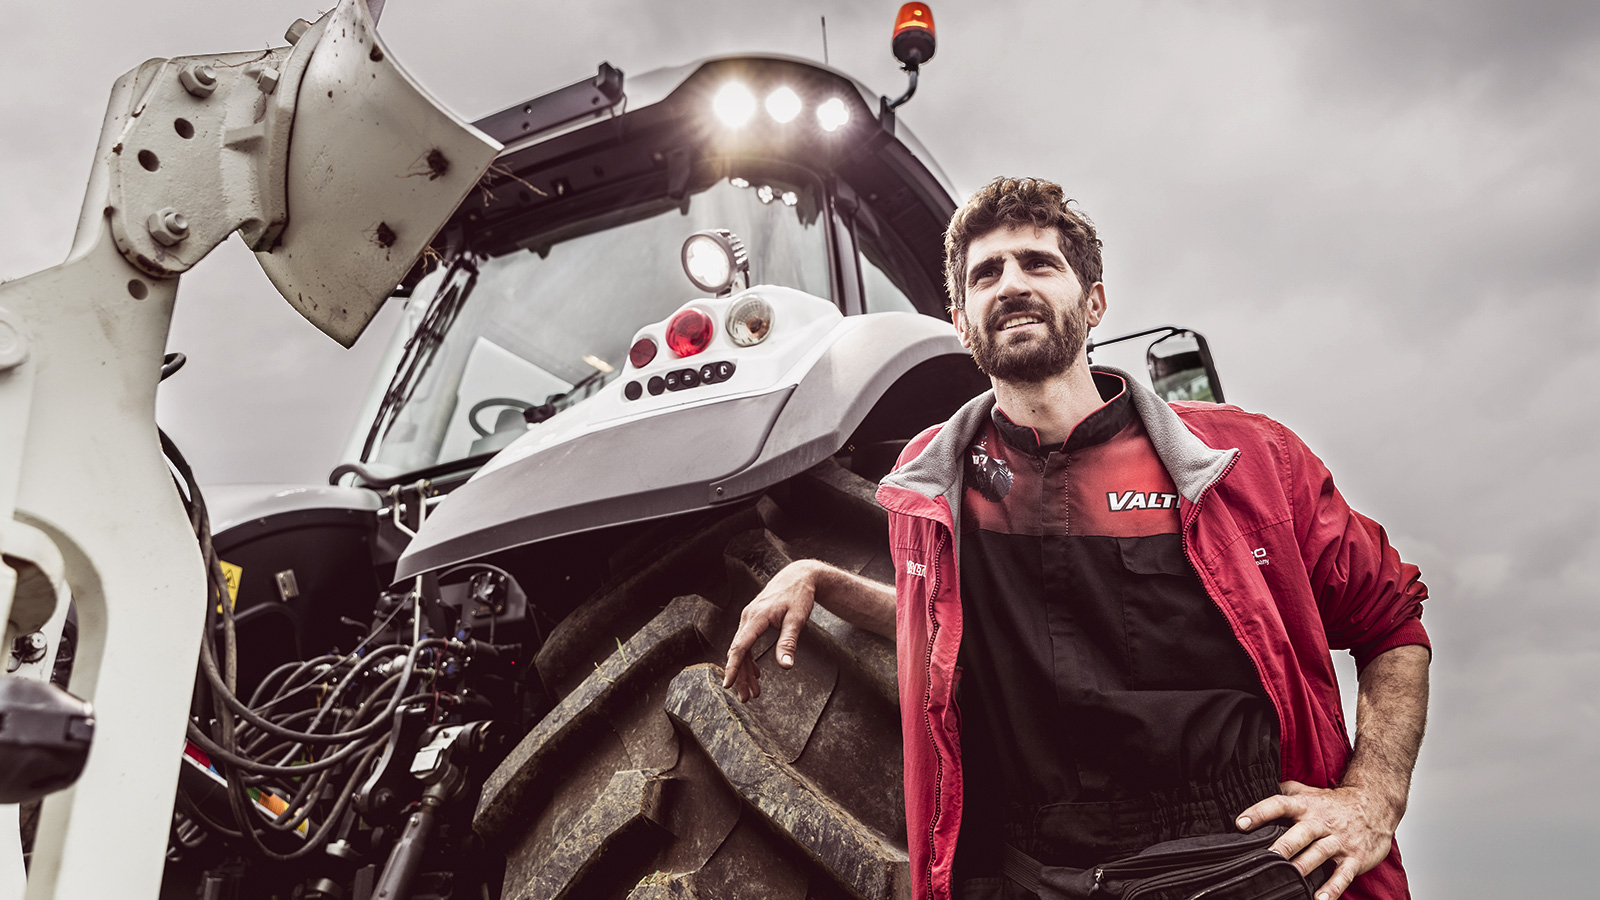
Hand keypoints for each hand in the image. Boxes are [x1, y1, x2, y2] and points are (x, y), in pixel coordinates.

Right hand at [722, 561, 818, 701]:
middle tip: (747, 698)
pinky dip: (749, 660)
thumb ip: (788, 642)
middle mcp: (748, 618)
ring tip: (753, 692)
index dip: (733, 667)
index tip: (728, 684)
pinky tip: (756, 674)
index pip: (740, 646)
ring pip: (742, 649)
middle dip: (740, 676)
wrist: (798, 576)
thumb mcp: (797, 619)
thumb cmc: (799, 595)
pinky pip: (746, 643)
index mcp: (756, 618)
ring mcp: (749, 618)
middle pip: (738, 652)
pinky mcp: (754, 620)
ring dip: (746, 671)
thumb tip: (786, 666)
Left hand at [1235, 781, 1400, 899]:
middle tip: (1267, 854)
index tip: (1240, 823)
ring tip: (1289, 879)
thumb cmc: (1334, 803)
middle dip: (1283, 845)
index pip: (1279, 805)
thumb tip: (1254, 787)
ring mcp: (1338, 841)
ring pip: (1318, 854)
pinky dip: (1332, 888)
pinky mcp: (1354, 858)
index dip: (1259, 812)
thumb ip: (1284, 792)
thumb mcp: (1308, 792)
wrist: (1376, 805)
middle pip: (1299, 834)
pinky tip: (1320, 899)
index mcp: (1305, 806)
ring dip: (1303, 867)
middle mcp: (1320, 823)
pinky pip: (1342, 875)